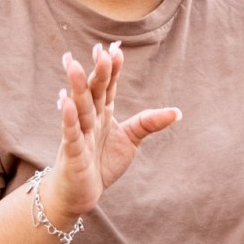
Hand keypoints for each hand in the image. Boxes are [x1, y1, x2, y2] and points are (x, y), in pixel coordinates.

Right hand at [42, 42, 180, 225]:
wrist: (79, 193)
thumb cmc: (101, 164)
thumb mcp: (129, 140)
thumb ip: (148, 123)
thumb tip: (177, 111)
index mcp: (103, 114)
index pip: (107, 87)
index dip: (111, 70)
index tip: (114, 50)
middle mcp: (90, 120)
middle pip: (93, 92)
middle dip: (96, 72)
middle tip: (98, 50)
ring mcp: (79, 134)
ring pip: (79, 107)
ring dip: (76, 87)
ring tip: (72, 65)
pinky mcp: (72, 152)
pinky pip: (70, 132)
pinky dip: (68, 117)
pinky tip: (65, 101)